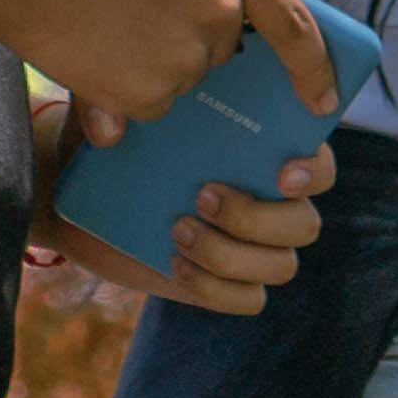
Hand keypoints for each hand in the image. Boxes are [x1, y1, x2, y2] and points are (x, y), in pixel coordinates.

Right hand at [0, 0, 337, 120]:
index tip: (324, 98)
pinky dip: (125, 91)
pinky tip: (94, 50)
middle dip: (187, 37)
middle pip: (220, 51)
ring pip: (181, 79)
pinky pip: (148, 104)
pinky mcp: (149, 94)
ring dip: (152, 62)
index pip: (294, 25)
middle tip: (132, 7)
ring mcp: (185, 58)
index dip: (314, 66)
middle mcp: (218, 15)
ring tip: (105, 20)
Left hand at [29, 93, 339, 315]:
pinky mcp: (227, 283)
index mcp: (264, 152)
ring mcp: (252, 247)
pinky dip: (215, 287)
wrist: (77, 189)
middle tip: (203, 195)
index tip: (281, 172)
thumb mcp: (119, 108)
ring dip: (230, 254)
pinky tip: (175, 263)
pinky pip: (249, 299)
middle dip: (257, 218)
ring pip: (281, 266)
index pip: (319, 166)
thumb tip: (125, 111)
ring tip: (176, 230)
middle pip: (305, 224)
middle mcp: (271, 201)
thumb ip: (128, 98)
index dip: (313, 171)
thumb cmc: (112, 136)